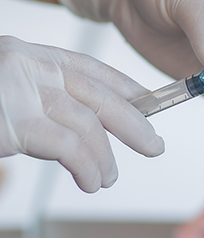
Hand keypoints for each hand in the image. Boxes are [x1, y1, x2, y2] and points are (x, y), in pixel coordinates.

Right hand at [0, 36, 163, 192]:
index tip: (147, 101)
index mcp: (28, 56)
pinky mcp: (17, 123)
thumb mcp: (3, 93)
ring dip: (105, 157)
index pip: (88, 67)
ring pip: (89, 123)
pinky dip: (87, 167)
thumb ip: (38, 102)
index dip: (123, 86)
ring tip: (107, 178)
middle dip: (133, 123)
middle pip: (98, 94)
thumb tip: (72, 128)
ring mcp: (23, 91)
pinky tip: (89, 181)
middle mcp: (28, 66)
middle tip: (154, 144)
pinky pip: (70, 147)